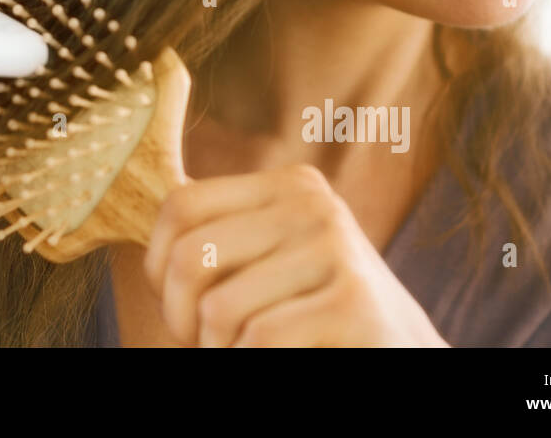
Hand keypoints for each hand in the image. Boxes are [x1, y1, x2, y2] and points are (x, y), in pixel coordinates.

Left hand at [143, 164, 448, 346]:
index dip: (158, 264)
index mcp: (290, 185)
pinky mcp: (355, 304)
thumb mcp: (276, 259)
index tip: (177, 306)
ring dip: (218, 350)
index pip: (180, 205)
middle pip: (190, 256)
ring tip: (244, 353)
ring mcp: (339, 250)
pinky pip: (258, 340)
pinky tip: (278, 361)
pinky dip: (249, 364)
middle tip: (203, 343)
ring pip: (220, 309)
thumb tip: (145, 226)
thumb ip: (225, 237)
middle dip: (181, 318)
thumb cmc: (320, 315)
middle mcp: (315, 205)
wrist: (405, 355)